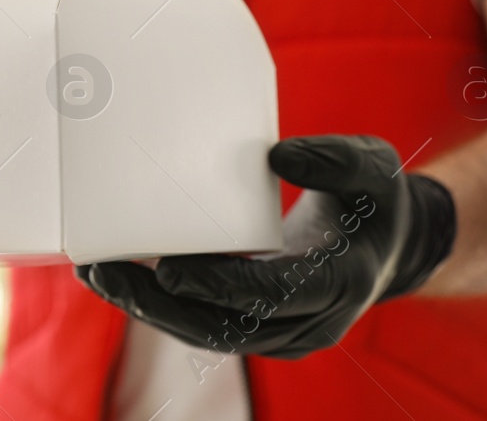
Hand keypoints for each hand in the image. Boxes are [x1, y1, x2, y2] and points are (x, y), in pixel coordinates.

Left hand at [75, 134, 456, 359]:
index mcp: (338, 282)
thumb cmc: (374, 201)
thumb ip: (333, 158)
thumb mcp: (372, 167)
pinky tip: (120, 279)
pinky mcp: (259, 328)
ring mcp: (282, 332)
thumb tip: (278, 155)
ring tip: (97, 273)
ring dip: (148, 308)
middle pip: (223, 324)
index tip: (169, 268)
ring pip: (207, 332)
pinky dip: (162, 307)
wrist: (389, 248)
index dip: (219, 284)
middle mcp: (309, 320)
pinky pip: (205, 325)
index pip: (270, 294)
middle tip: (103, 271)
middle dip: (158, 304)